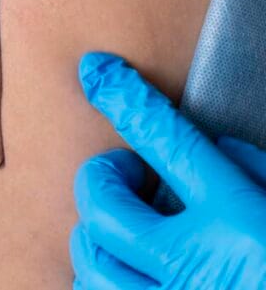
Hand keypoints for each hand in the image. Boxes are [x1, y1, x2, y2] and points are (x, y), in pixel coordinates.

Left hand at [71, 52, 265, 288]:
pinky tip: (125, 272)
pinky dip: (99, 279)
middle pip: (105, 204)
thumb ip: (254, 178)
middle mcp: (200, 267)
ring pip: (91, 257)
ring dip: (97, 231)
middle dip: (102, 178)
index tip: (96, 70)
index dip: (127, 98)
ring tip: (124, 227)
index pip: (170, 142)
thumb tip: (212, 150)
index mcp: (246, 224)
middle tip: (126, 175)